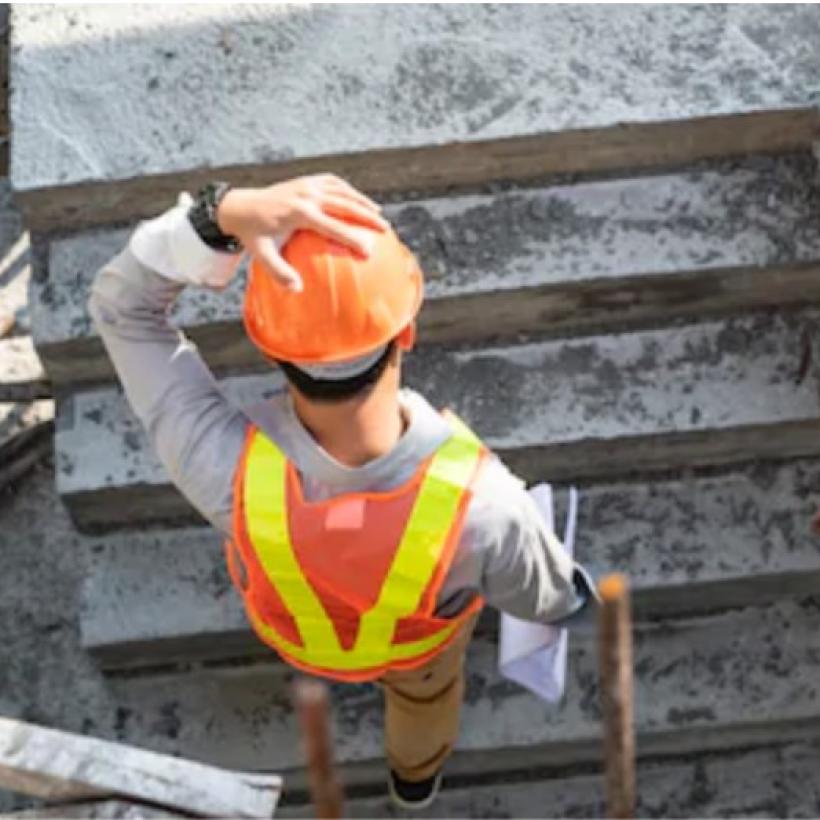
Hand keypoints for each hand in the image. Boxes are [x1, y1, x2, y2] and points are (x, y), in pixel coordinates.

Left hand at [217, 174, 388, 291]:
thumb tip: (297, 290)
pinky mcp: (306, 181)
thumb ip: (279, 272)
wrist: (240, 206)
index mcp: (299, 213)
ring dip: (362, 202)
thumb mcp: (262, 255)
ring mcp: (307, 185)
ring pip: (342, 191)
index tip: (368, 251)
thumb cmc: (254, 235)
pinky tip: (359, 201)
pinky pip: (333, 183)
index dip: (352, 238)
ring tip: (379, 215)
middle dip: (367, 216)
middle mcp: (306, 195)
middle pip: (345, 204)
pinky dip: (348, 191)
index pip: (333, 226)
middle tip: (385, 229)